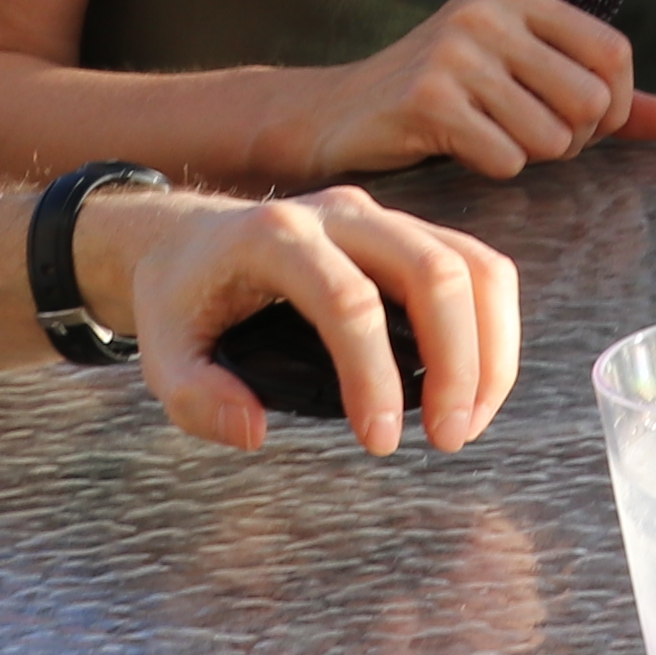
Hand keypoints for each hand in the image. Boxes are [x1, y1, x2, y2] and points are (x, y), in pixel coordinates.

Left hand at [80, 179, 521, 457]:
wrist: (190, 239)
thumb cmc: (183, 300)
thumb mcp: (163, 352)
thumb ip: (195, 397)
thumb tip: (255, 431)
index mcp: (273, 235)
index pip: (347, 300)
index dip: (374, 375)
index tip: (380, 442)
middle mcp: (338, 212)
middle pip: (430, 270)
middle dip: (456, 361)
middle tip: (447, 438)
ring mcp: (381, 216)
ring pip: (470, 265)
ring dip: (488, 348)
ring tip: (467, 422)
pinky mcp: (408, 232)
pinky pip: (477, 268)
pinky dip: (492, 331)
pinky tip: (472, 390)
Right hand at [286, 0, 655, 182]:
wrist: (336, 114)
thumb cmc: (441, 96)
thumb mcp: (519, 74)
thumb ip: (603, 95)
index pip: (613, 52)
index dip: (615, 106)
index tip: (587, 127)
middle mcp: (487, 11)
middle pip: (590, 100)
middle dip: (572, 140)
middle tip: (531, 140)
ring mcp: (455, 52)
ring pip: (551, 138)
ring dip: (529, 158)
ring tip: (490, 141)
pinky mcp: (428, 99)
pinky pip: (506, 159)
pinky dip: (491, 169)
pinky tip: (459, 151)